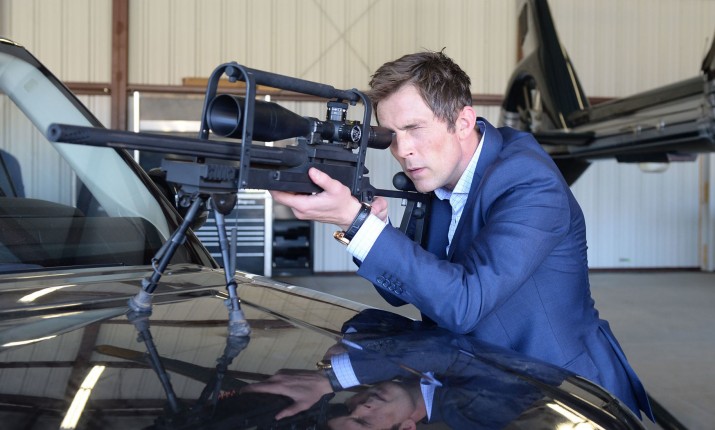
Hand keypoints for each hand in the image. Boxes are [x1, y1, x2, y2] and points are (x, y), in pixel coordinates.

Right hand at [240, 369, 331, 419]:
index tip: (240, 392)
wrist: (322, 379)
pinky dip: (270, 383)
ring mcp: (282, 372)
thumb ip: (288, 411)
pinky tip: (271, 390)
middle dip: (254, 389)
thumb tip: (276, 417)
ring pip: (268, 380)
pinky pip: (274, 377)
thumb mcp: (301, 405)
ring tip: (259, 396)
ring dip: (263, 386)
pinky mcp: (285, 370)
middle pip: (262, 383)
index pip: (260, 387)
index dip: (249, 389)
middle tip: (247, 398)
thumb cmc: (312, 393)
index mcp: (280, 386)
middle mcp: (278, 377)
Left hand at [270, 168, 388, 228]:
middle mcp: (300, 211)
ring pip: (288, 199)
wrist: (348, 215)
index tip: (270, 179)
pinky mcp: (305, 212)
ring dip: (290, 190)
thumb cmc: (342, 204)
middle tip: (285, 174)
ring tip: (298, 180)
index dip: (272, 187)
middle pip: (282, 197)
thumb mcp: (334, 188)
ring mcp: (302, 213)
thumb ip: (322, 178)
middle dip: (282, 186)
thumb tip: (312, 171)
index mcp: (304, 205)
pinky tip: (304, 188)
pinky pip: (295, 201)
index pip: (279, 197)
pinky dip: (296, 194)